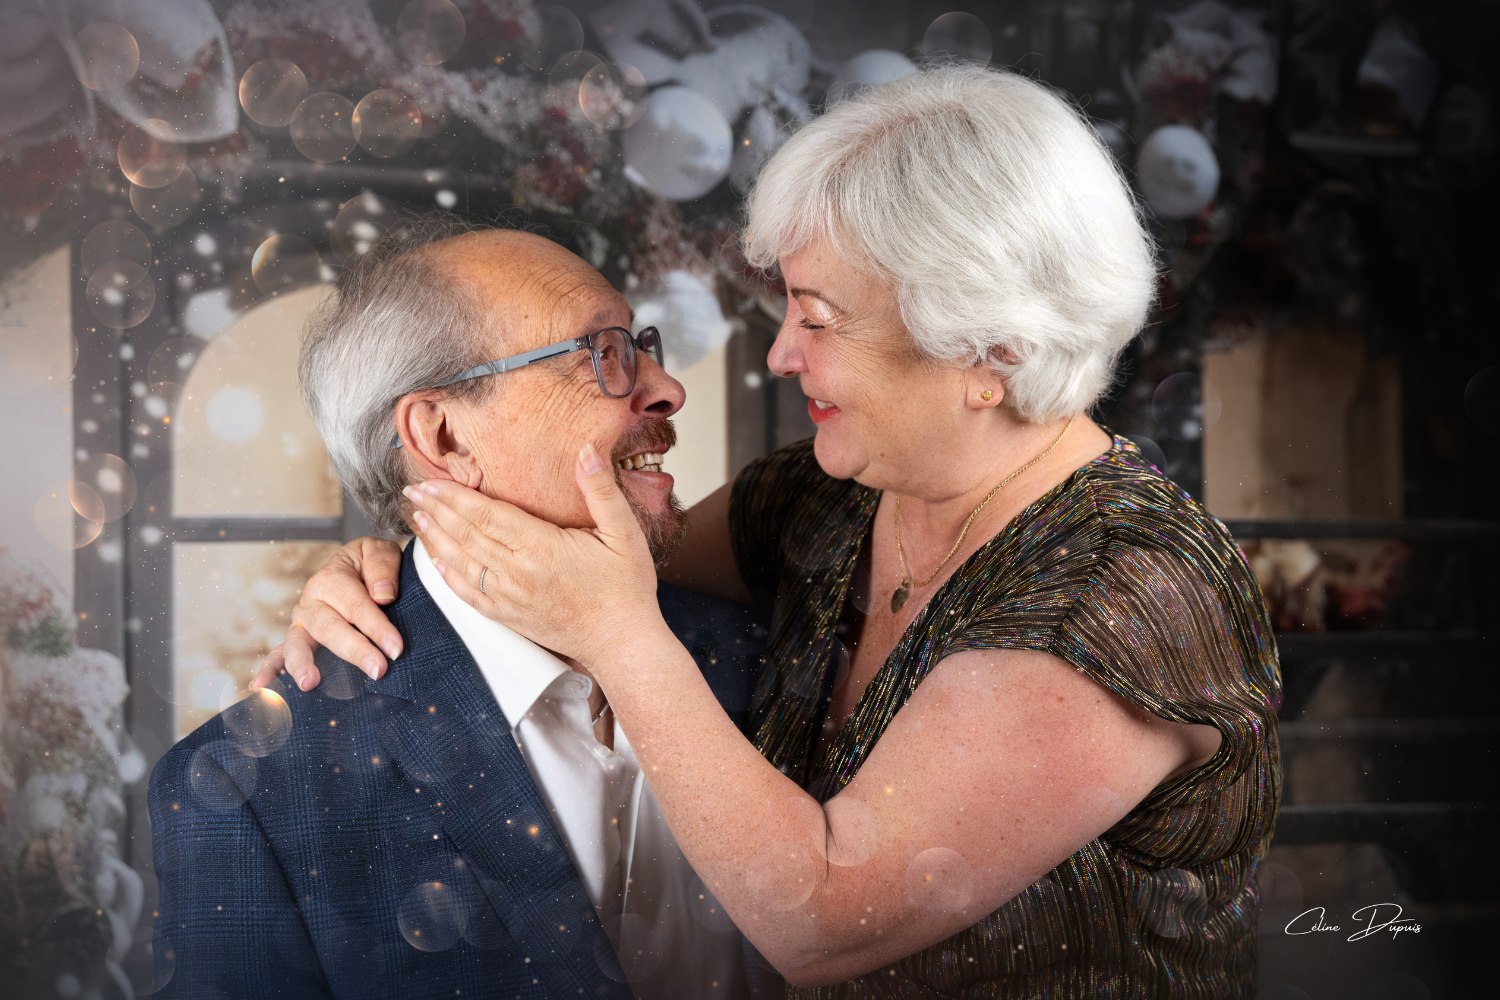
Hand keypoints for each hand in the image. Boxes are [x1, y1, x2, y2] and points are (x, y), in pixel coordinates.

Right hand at [249, 537, 404, 690]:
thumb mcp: (380, 552)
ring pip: (298, 643)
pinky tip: (262, 688)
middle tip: (377, 669)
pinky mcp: (298, 639)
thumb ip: (382, 567)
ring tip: (310, 683)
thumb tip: (382, 596)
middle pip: (329, 627)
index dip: (377, 627)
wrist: (357, 567)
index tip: (395, 648)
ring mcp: (301, 623)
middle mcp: (311, 602)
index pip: (356, 605)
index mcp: (331, 578)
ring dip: (303, 663)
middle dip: (354, 649)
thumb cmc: (371, 564)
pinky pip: (278, 655)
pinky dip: (269, 670)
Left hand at [405, 443, 662, 669]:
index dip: (455, 497)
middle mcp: (519, 573)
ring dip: (436, 540)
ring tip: (417, 518)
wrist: (622, 643)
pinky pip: (469, 594)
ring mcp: (511, 598)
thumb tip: (587, 451)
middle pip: (467, 535)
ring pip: (461, 563)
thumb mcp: (625, 533)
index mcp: (542, 547)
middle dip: (437, 511)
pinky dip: (448, 576)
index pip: (487, 515)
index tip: (432, 482)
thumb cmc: (627, 589)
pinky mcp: (510, 617)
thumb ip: (602, 490)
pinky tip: (436, 563)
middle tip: (412, 491)